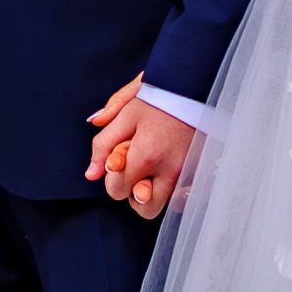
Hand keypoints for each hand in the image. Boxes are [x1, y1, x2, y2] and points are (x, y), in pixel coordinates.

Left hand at [87, 81, 191, 220]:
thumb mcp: (125, 113)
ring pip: (166, 205)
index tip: (119, 157)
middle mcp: (170, 170)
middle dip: (133, 192)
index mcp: (146, 156)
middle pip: (144, 208)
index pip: (118, 190)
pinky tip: (166, 169)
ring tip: (150, 168)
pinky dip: (173, 189)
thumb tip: (91, 173)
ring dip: (153, 192)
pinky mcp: (200, 170)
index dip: (113, 176)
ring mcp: (188, 172)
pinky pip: (184, 195)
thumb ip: (104, 143)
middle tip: (134, 168)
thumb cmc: (159, 95)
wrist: (194, 83)